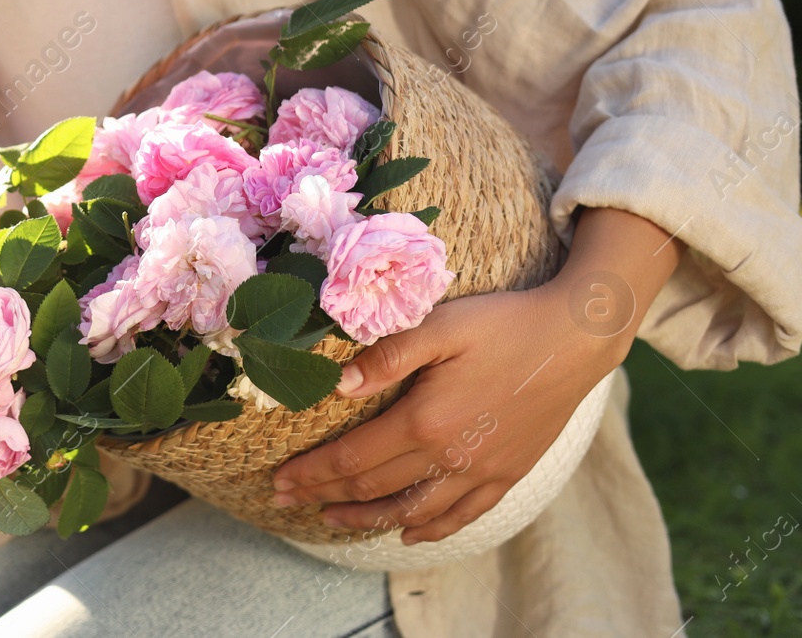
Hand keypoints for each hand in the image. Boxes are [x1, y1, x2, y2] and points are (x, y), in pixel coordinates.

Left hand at [269, 204, 679, 544]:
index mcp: (424, 421)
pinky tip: (409, 532)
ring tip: (333, 519)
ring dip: (368, 519)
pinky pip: (463, 515)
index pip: (353, 458)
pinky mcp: (509, 474)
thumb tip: (336, 385)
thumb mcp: (439, 326)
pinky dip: (430, 529)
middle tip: (286, 501)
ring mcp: (482, 471)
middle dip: (325, 497)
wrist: (577, 338)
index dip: (312, 473)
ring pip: (413, 511)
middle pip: (374, 488)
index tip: (279, 482)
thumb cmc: (503, 323)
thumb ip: (386, 356)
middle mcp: (450, 457)